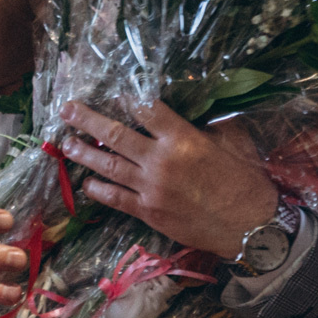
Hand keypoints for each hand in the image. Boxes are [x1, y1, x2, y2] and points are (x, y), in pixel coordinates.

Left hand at [57, 102, 278, 261]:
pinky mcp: (149, 213)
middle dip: (87, 120)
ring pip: (109, 167)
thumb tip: (193, 105)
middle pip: (116, 135)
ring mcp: (151, 189)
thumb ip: (208, 121)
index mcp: (182, 139)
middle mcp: (161, 161)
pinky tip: (86, 183)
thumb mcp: (234, 139)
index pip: (147, 110)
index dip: (127, 98)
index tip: (113, 91)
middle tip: (66, 109)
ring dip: (85, 154)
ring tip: (66, 143)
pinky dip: (99, 190)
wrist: (250, 227)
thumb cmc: (245, 180)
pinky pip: (116, 199)